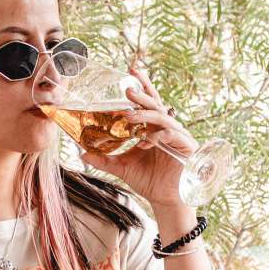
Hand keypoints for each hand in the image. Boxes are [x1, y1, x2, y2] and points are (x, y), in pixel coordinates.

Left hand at [85, 61, 199, 215]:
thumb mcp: (122, 168)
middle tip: (127, 88)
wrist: (165, 200)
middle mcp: (166, 127)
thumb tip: (82, 153)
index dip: (142, 84)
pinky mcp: (186, 146)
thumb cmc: (148, 181)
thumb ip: (104, 159)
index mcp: (153, 127)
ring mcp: (178, 135)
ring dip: (145, 115)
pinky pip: (171, 134)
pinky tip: (145, 141)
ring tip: (129, 116)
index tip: (131, 69)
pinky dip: (157, 135)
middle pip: (155, 104)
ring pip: (162, 117)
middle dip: (142, 94)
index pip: (148, 101)